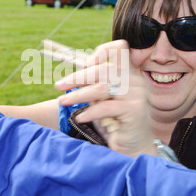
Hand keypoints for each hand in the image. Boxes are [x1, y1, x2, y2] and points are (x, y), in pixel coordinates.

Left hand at [56, 40, 156, 157]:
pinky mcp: (135, 111)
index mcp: (129, 73)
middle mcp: (136, 81)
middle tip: (59, 86)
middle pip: (103, 69)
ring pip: (102, 88)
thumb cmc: (115, 121)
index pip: (120, 48)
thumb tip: (69, 77)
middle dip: (77, 77)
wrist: (134, 146)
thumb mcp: (103, 99)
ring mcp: (137, 95)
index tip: (85, 64)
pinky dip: (90, 112)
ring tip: (62, 102)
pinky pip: (107, 107)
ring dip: (78, 94)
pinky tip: (80, 118)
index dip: (101, 51)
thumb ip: (94, 85)